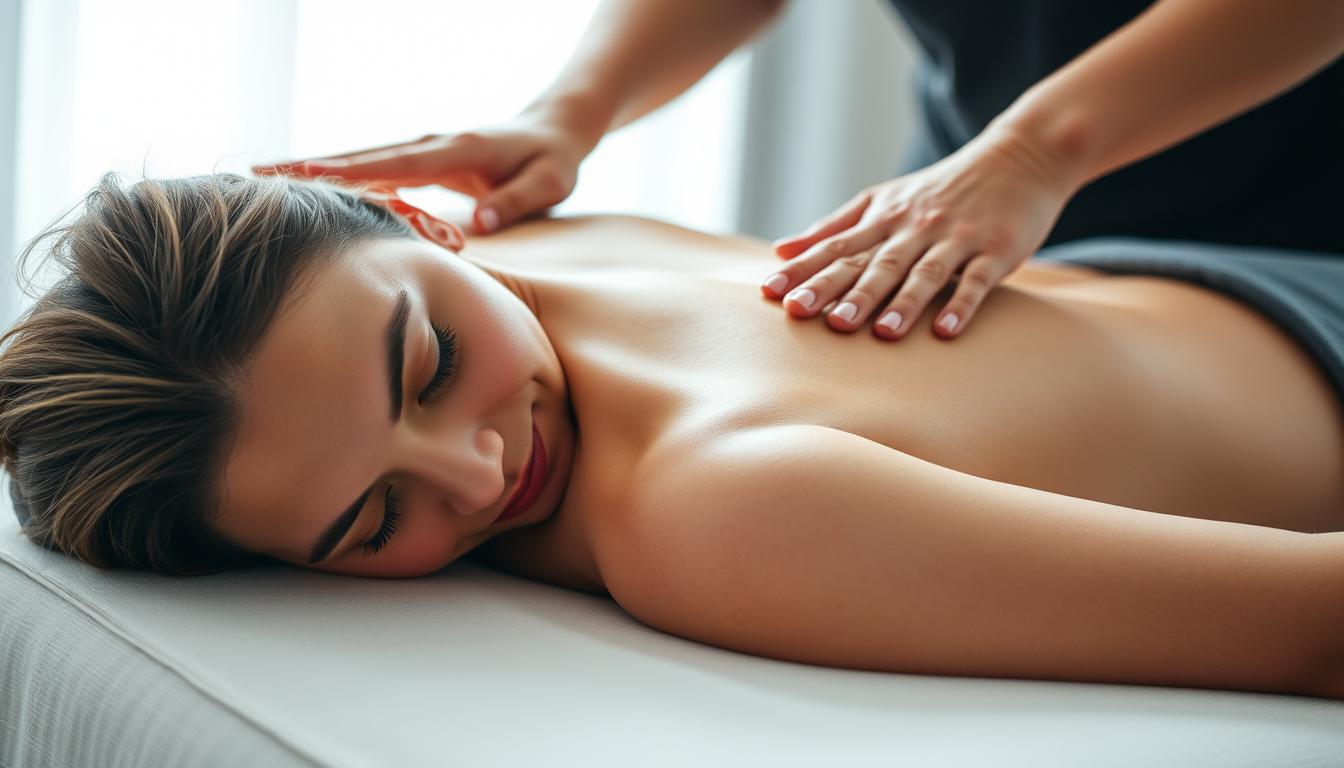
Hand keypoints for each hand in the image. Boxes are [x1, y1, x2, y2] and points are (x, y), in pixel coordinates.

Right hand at [252, 109, 597, 234]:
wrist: (555, 131)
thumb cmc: (553, 162)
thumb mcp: (548, 186)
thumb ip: (514, 205)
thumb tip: (479, 229)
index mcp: (454, 150)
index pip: (393, 165)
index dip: (349, 172)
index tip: (304, 177)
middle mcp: (430, 144)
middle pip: (361, 156)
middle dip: (309, 165)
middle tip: (255, 175)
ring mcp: (423, 148)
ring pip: (362, 159)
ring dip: (314, 168)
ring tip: (261, 179)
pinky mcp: (422, 158)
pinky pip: (375, 169)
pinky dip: (340, 175)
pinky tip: (306, 188)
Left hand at [761, 129, 1078, 339]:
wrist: (1020, 157)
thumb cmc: (942, 188)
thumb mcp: (884, 198)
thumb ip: (834, 227)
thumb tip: (781, 251)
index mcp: (885, 218)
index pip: (836, 247)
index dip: (804, 270)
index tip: (770, 293)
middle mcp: (915, 227)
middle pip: (873, 262)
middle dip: (839, 290)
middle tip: (808, 316)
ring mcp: (957, 238)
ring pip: (923, 273)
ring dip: (900, 303)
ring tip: (878, 333)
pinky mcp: (996, 250)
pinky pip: (977, 281)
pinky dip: (962, 305)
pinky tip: (946, 331)